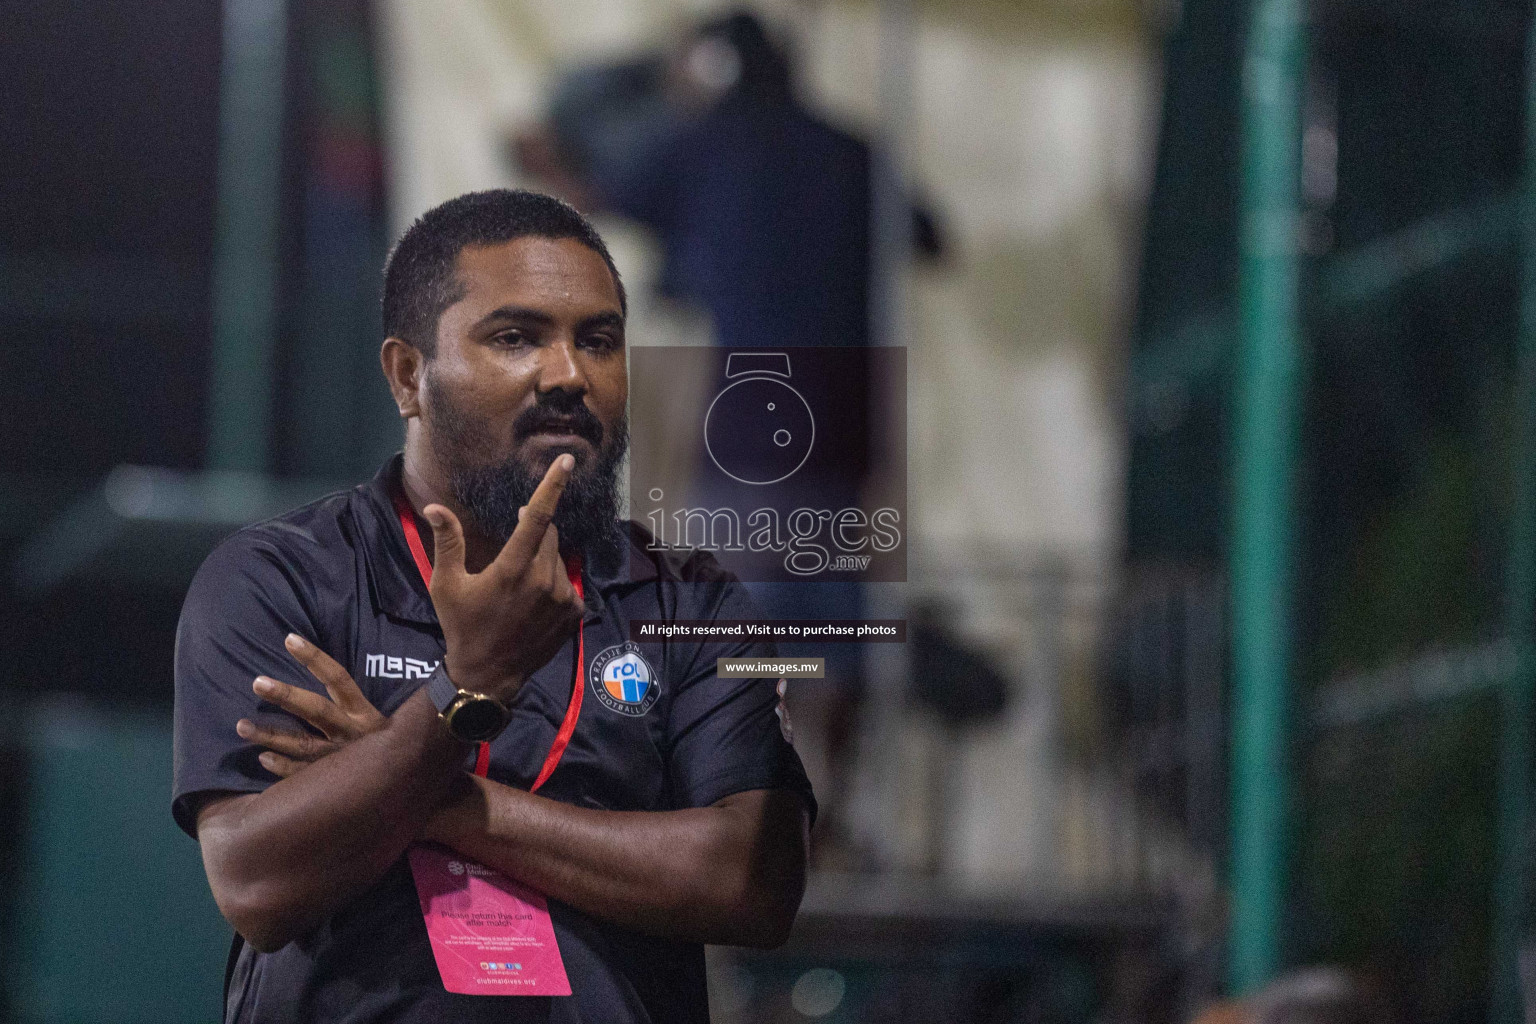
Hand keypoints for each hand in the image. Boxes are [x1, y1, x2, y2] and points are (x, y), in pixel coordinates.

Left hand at [237, 633, 385, 777]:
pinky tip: (262, 757)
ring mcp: (339, 758)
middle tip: (257, 682)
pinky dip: (283, 767)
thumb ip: (362, 699)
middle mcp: (350, 732)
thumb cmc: (390, 742)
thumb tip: (357, 664)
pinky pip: (302, 775)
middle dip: (287, 696)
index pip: (339, 678)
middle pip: (316, 710)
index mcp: (364, 712)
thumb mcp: (384, 718)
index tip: (290, 639)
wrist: (407, 778)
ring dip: (270, 736)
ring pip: (302, 744)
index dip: (315, 658)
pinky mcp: (333, 782)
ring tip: (241, 726)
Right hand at [423, 453, 585, 701]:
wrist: (488, 675)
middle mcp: (543, 580)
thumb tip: (434, 507)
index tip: (567, 460)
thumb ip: (447, 542)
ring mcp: (563, 598)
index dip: (552, 485)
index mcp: (512, 569)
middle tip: (510, 551)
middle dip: (533, 531)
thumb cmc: (462, 626)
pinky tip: (531, 603)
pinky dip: (552, 582)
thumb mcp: (446, 585)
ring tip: (516, 586)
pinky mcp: (574, 613)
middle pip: (549, 535)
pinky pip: (567, 583)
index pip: (537, 517)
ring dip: (541, 559)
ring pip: (557, 559)